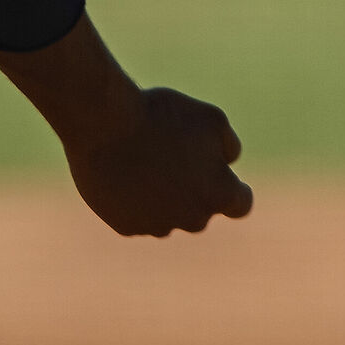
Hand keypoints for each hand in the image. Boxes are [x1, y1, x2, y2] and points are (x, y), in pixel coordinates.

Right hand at [63, 85, 252, 236]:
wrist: (103, 126)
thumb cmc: (162, 117)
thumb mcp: (211, 117)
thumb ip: (228, 144)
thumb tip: (227, 161)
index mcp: (219, 193)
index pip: (241, 204)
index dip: (235, 189)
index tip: (224, 176)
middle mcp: (192, 219)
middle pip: (201, 209)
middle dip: (194, 188)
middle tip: (173, 154)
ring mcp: (156, 226)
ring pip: (168, 214)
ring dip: (163, 195)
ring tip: (144, 158)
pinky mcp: (125, 227)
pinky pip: (138, 215)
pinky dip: (135, 199)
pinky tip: (123, 171)